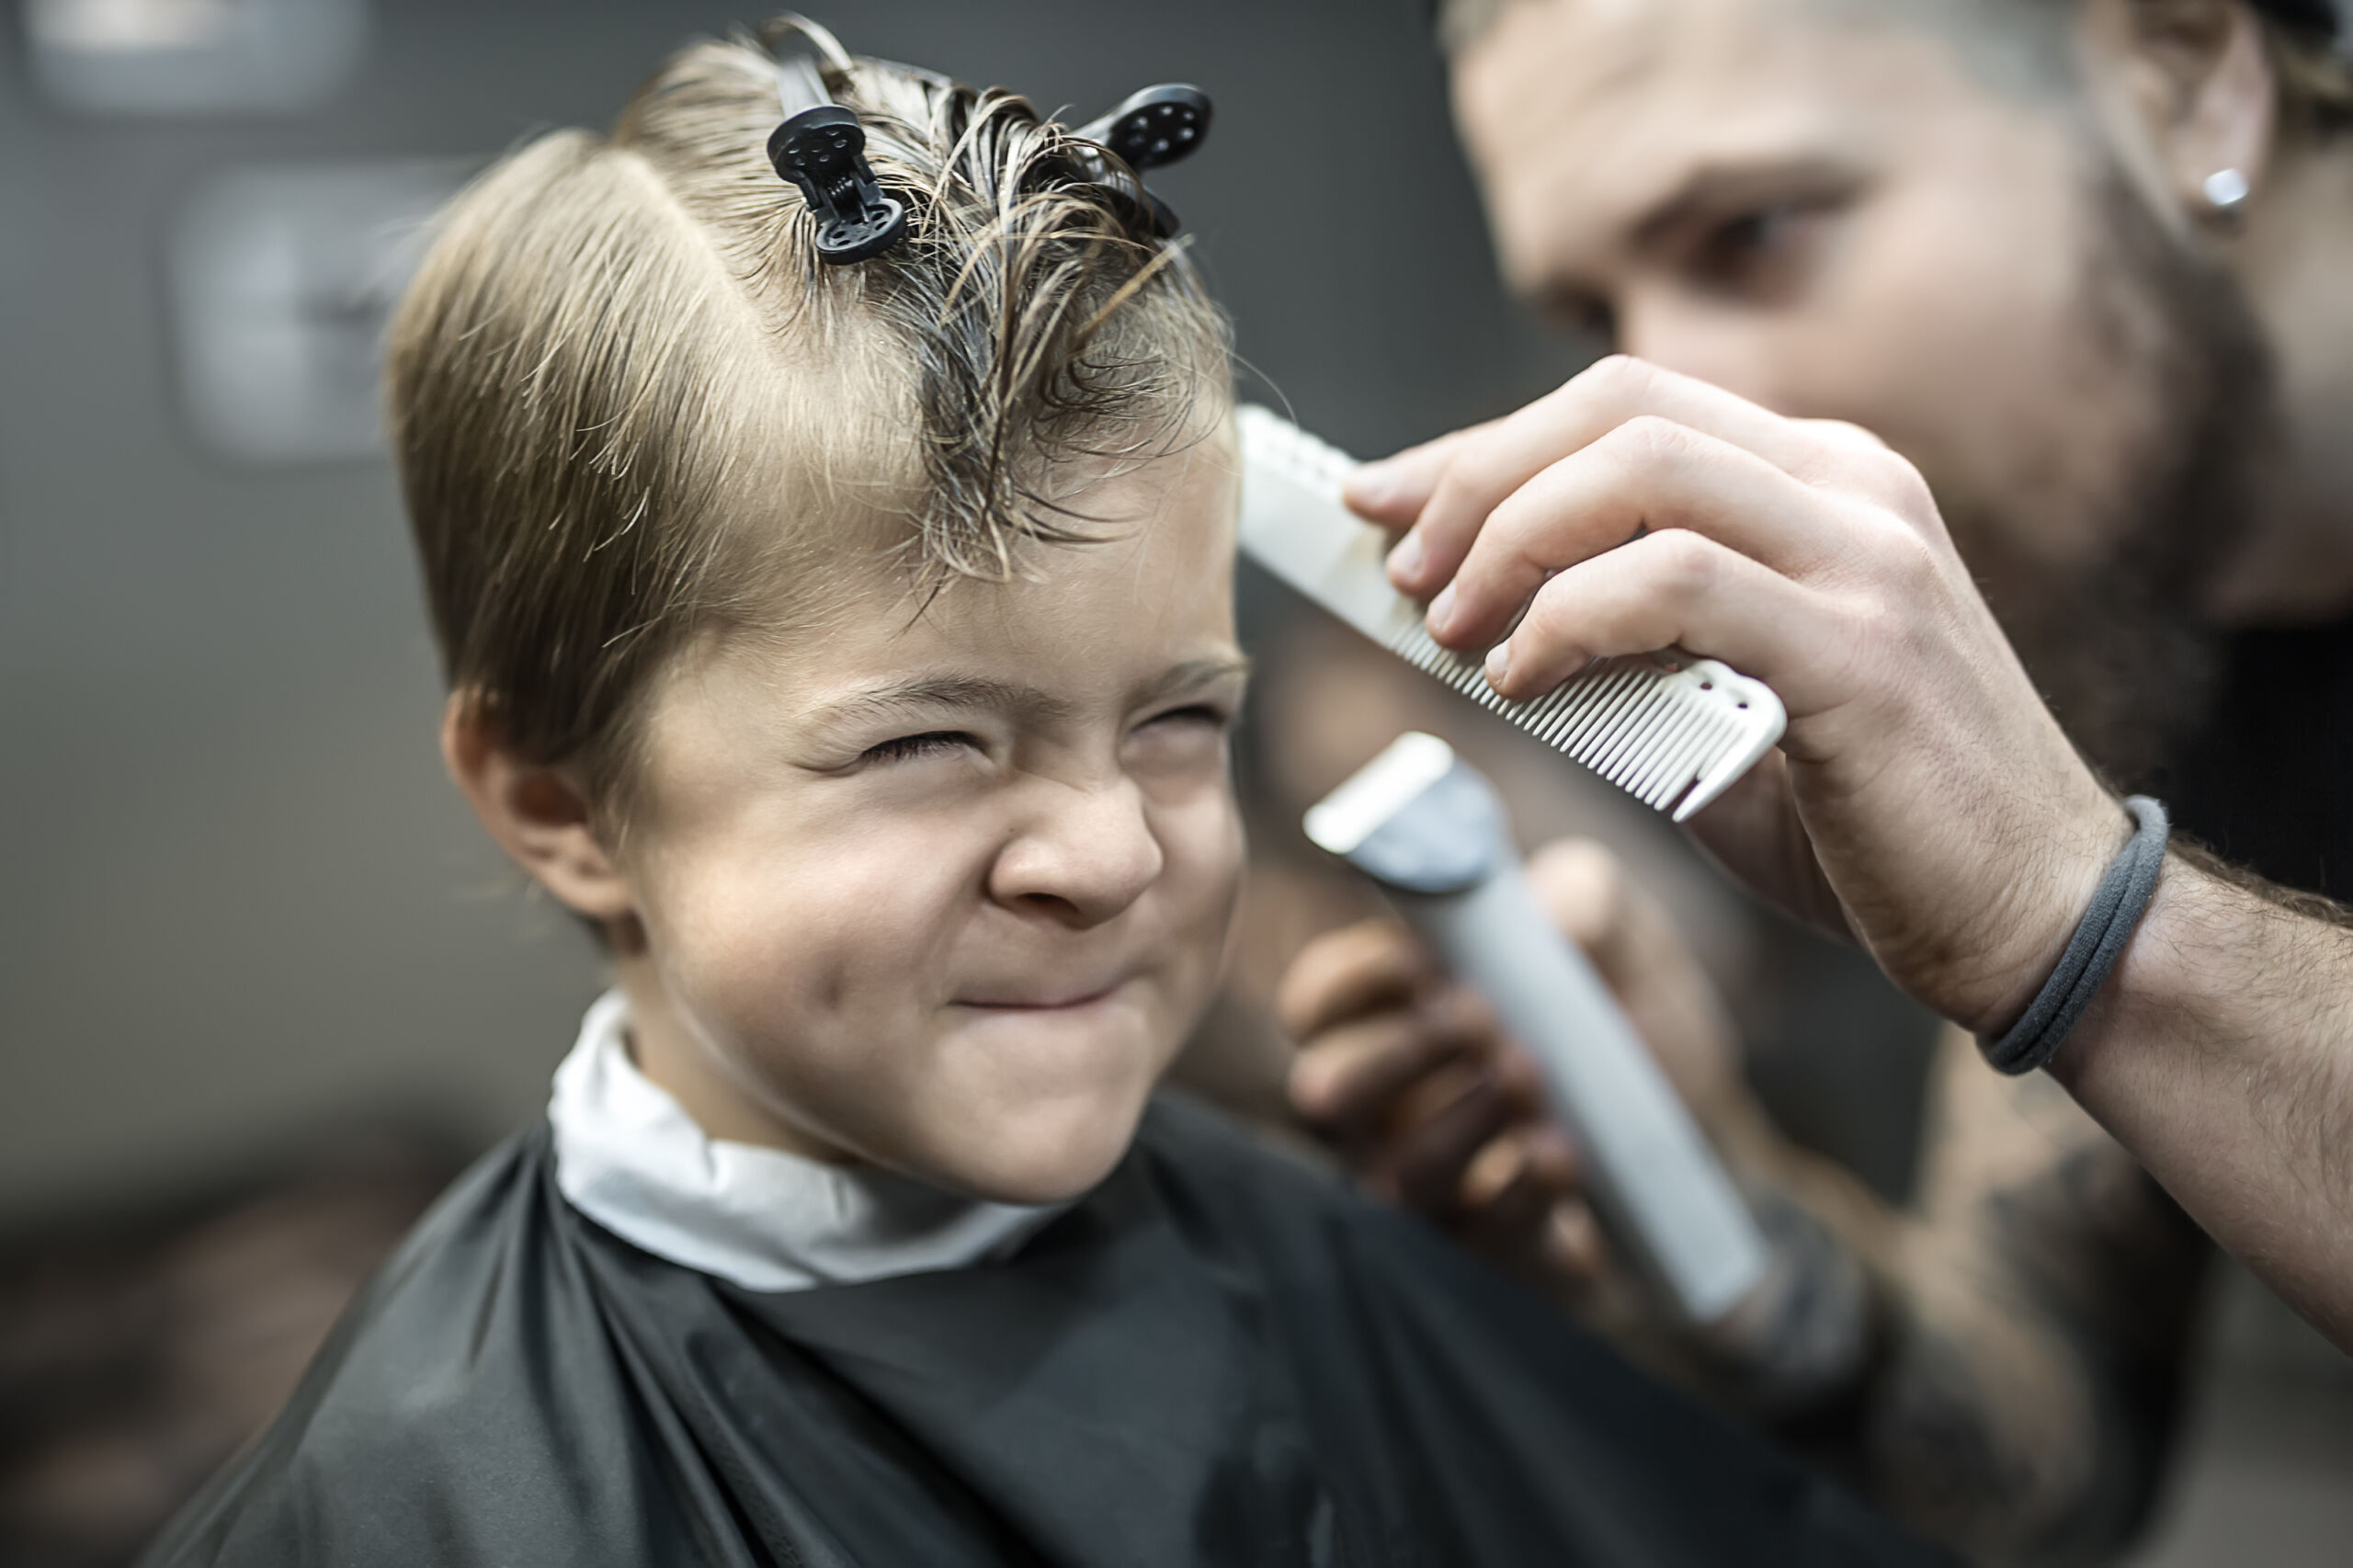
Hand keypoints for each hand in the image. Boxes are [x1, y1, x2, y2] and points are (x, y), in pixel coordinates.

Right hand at [1278, 838, 1745, 1296]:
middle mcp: (1391, 1108)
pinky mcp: (1499, 1250)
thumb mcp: (1618, 929)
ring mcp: (1437, 1186)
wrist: (1707, 1109)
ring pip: (1399, 1174)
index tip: (1422, 962)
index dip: (1352, 982)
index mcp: (1393, 1016)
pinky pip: (1479, 1242)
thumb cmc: (1626, 1001)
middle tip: (1479, 1021)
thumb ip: (1584, 893)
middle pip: (1324, 1097)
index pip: (1317, 1004)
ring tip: (1531, 1074)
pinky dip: (1517, 1193)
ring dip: (1463, 1119)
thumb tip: (1553, 913)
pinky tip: (1562, 1151)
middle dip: (1397, 1055)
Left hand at [1351, 356, 2128, 1032]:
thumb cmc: (1876, 824)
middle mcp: (1849, 489)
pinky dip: (1569, 618)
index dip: (1482, 444)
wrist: (2045, 920)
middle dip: (1475, 477)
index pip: (1624, 405)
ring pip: (1641, 470)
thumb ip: (1627, 651)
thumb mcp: (1727, 711)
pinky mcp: (1862, 649)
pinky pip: (1676, 581)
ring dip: (1509, 543)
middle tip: (1397, 570)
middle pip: (1617, 408)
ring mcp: (1866, 557)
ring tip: (1444, 628)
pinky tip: (1519, 677)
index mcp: (1823, 482)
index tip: (1380, 500)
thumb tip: (1470, 631)